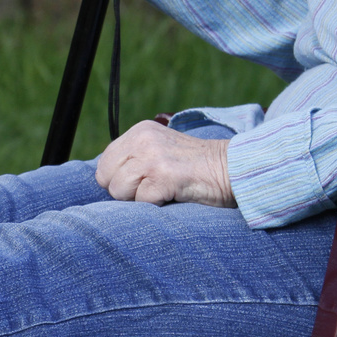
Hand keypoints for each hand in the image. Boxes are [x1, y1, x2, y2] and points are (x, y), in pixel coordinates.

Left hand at [96, 121, 235, 206]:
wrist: (233, 169)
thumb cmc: (195, 168)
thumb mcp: (159, 151)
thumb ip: (132, 159)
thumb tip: (105, 179)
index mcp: (139, 131)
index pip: (104, 164)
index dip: (117, 180)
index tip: (142, 181)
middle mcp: (142, 139)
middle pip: (106, 178)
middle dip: (124, 191)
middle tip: (152, 187)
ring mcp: (152, 157)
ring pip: (119, 191)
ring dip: (140, 199)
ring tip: (164, 189)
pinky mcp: (163, 175)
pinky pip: (141, 201)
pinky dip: (157, 204)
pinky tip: (174, 193)